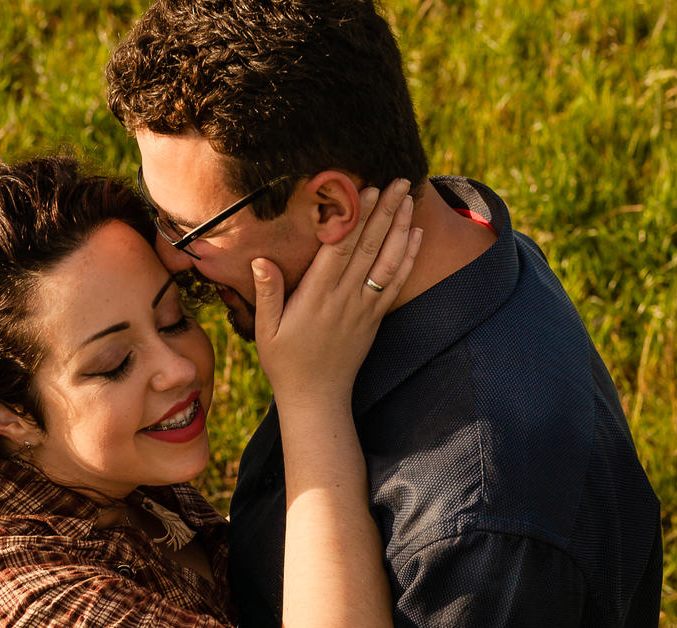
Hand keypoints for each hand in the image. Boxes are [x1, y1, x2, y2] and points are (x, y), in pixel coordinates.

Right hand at [253, 179, 421, 408]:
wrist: (317, 398)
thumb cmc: (285, 363)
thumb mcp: (265, 331)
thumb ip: (267, 293)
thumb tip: (260, 259)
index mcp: (317, 297)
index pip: (340, 249)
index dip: (355, 217)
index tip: (365, 189)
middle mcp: (345, 299)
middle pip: (369, 247)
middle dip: (384, 211)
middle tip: (397, 180)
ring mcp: (364, 308)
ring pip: (388, 261)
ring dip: (401, 228)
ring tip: (409, 198)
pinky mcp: (375, 318)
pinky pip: (396, 283)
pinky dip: (408, 257)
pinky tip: (416, 235)